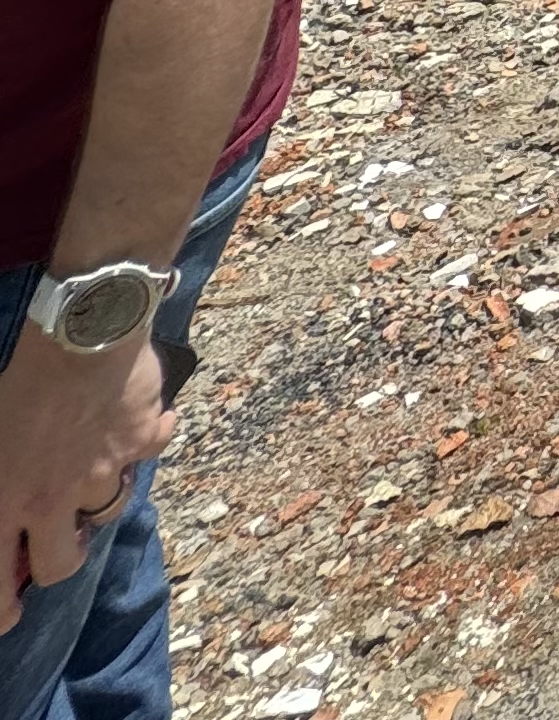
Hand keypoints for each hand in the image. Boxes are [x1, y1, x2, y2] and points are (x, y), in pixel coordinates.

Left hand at [0, 333, 170, 626]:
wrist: (81, 332)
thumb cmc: (21, 381)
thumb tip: (6, 506)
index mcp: (7, 502)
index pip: (0, 582)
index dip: (5, 610)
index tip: (11, 613)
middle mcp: (55, 499)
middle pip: (64, 561)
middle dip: (66, 555)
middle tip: (65, 535)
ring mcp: (104, 471)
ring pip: (111, 507)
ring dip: (105, 490)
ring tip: (99, 461)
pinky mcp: (143, 439)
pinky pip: (155, 444)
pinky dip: (152, 433)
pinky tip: (143, 417)